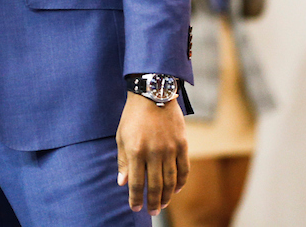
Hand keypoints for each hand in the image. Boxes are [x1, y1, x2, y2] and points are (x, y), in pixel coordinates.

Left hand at [116, 92, 188, 215]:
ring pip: (171, 181)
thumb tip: (122, 183)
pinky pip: (184, 169)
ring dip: (168, 196)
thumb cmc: (133, 116)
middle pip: (156, 186)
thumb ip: (123, 161)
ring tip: (163, 204)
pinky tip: (176, 190)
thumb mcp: (121, 136)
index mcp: (136, 151)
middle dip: (153, 202)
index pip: (136, 183)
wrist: (152, 94)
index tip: (135, 208)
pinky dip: (181, 182)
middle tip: (152, 212)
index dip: (135, 198)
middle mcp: (154, 153)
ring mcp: (170, 149)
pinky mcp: (182, 145)